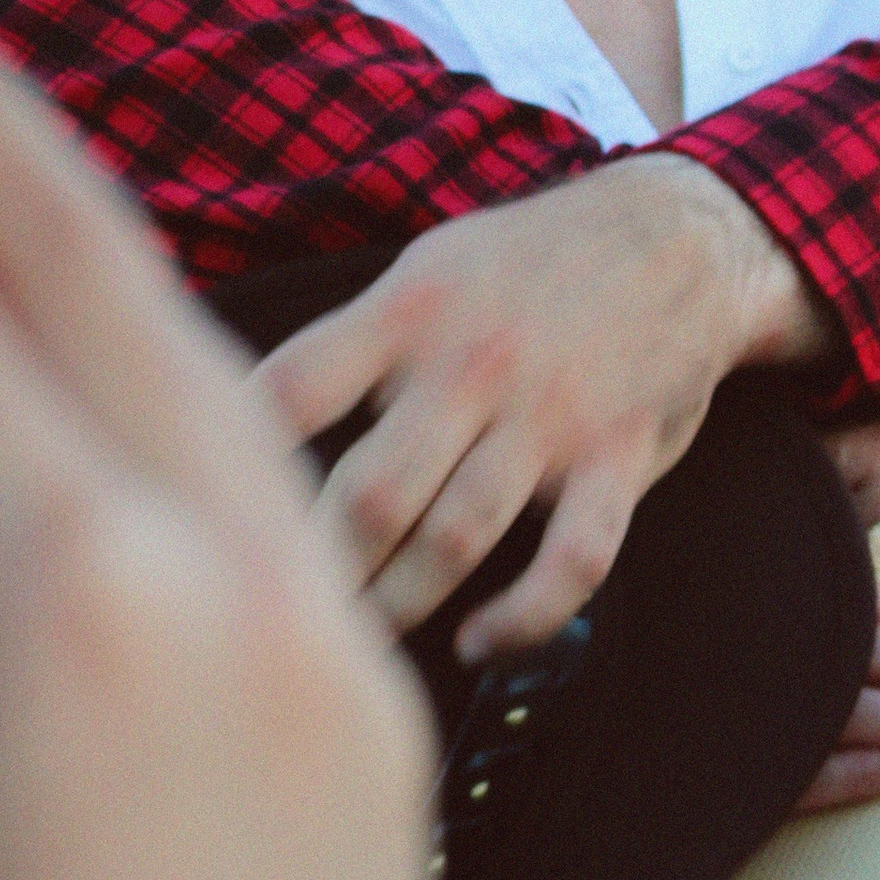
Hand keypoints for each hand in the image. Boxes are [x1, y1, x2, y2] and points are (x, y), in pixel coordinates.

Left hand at [256, 153, 830, 661]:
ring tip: (355, 638)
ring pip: (455, 540)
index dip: (233, 454)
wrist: (682, 239)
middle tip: (275, 611)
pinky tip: (477, 640)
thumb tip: (241, 418)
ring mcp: (548, 419)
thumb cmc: (524, 266)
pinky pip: (571, 563)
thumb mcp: (427, 268)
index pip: (294, 389)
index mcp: (408, 312)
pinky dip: (524, 618)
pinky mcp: (616, 460)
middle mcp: (472, 367)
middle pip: (370, 494)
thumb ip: (350, 346)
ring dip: (398, 603)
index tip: (197, 514)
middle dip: (317, 567)